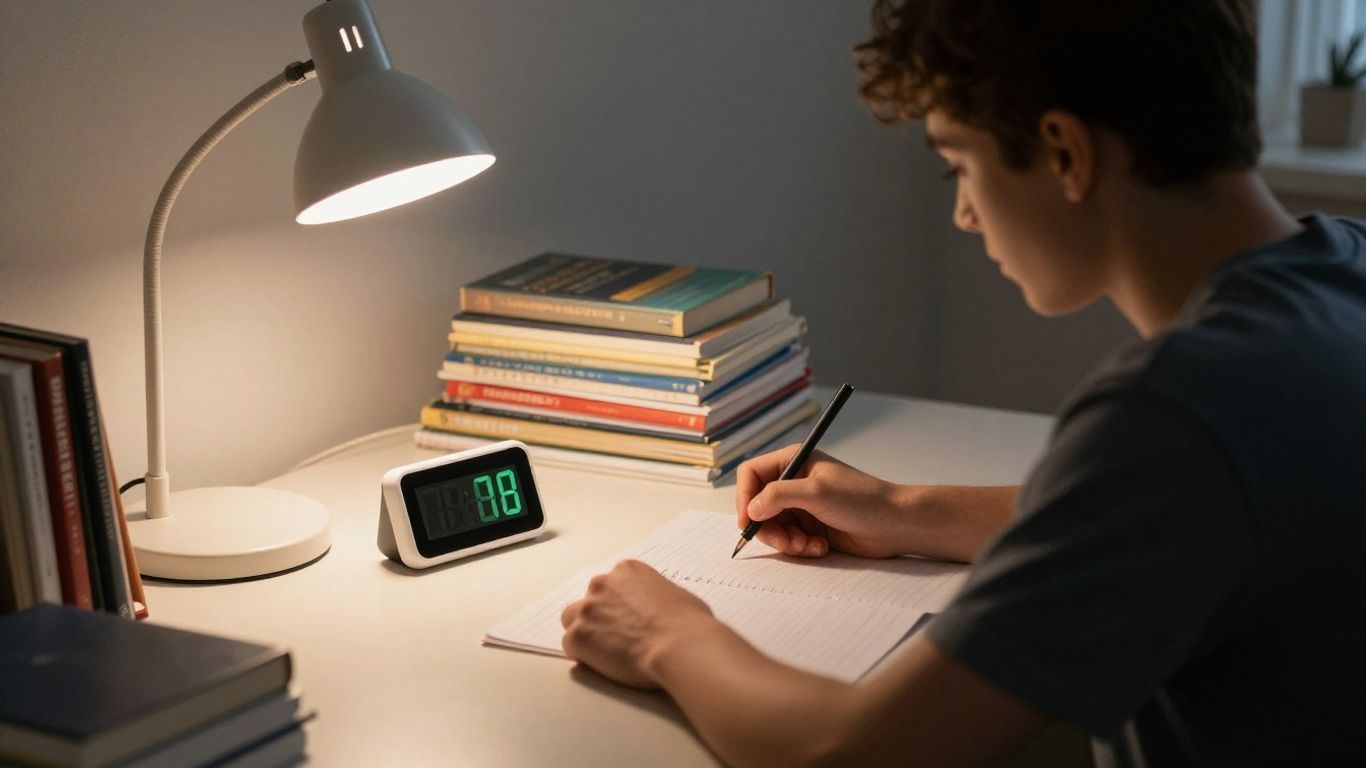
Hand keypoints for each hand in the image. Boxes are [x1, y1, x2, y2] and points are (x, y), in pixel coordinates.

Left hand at [561, 560, 716, 688]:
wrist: (681, 645)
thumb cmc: (689, 623)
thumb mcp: (675, 596)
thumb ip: (654, 598)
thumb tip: (657, 613)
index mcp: (627, 571)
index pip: (611, 586)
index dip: (618, 606)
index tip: (628, 620)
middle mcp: (602, 584)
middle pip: (588, 601)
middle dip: (598, 618)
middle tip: (617, 638)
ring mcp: (588, 609)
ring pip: (573, 621)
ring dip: (587, 635)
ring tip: (609, 653)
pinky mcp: (579, 636)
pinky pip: (572, 647)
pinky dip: (584, 657)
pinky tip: (605, 665)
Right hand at [736, 443, 911, 558]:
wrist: (894, 524)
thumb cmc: (861, 499)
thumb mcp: (816, 491)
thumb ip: (778, 496)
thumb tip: (750, 509)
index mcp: (793, 461)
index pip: (751, 474)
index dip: (744, 497)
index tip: (747, 522)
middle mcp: (794, 482)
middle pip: (758, 506)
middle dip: (768, 528)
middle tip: (786, 543)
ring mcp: (802, 506)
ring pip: (773, 527)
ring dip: (786, 542)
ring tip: (807, 545)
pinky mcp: (811, 527)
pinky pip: (790, 541)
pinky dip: (801, 548)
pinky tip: (820, 547)